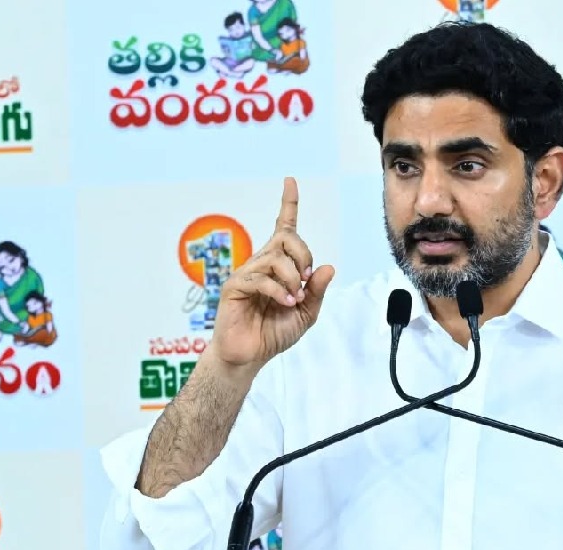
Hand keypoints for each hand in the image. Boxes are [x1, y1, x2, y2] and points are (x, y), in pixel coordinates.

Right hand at [209, 177, 335, 372]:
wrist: (249, 355)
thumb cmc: (273, 333)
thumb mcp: (306, 313)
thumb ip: (317, 291)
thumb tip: (327, 267)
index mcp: (278, 266)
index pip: (284, 228)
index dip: (288, 204)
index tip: (290, 181)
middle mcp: (261, 263)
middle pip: (286, 238)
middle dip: (303, 256)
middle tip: (305, 281)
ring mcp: (246, 273)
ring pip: (276, 258)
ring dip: (292, 279)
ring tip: (293, 299)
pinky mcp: (235, 286)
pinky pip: (261, 278)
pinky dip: (279, 291)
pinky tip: (285, 304)